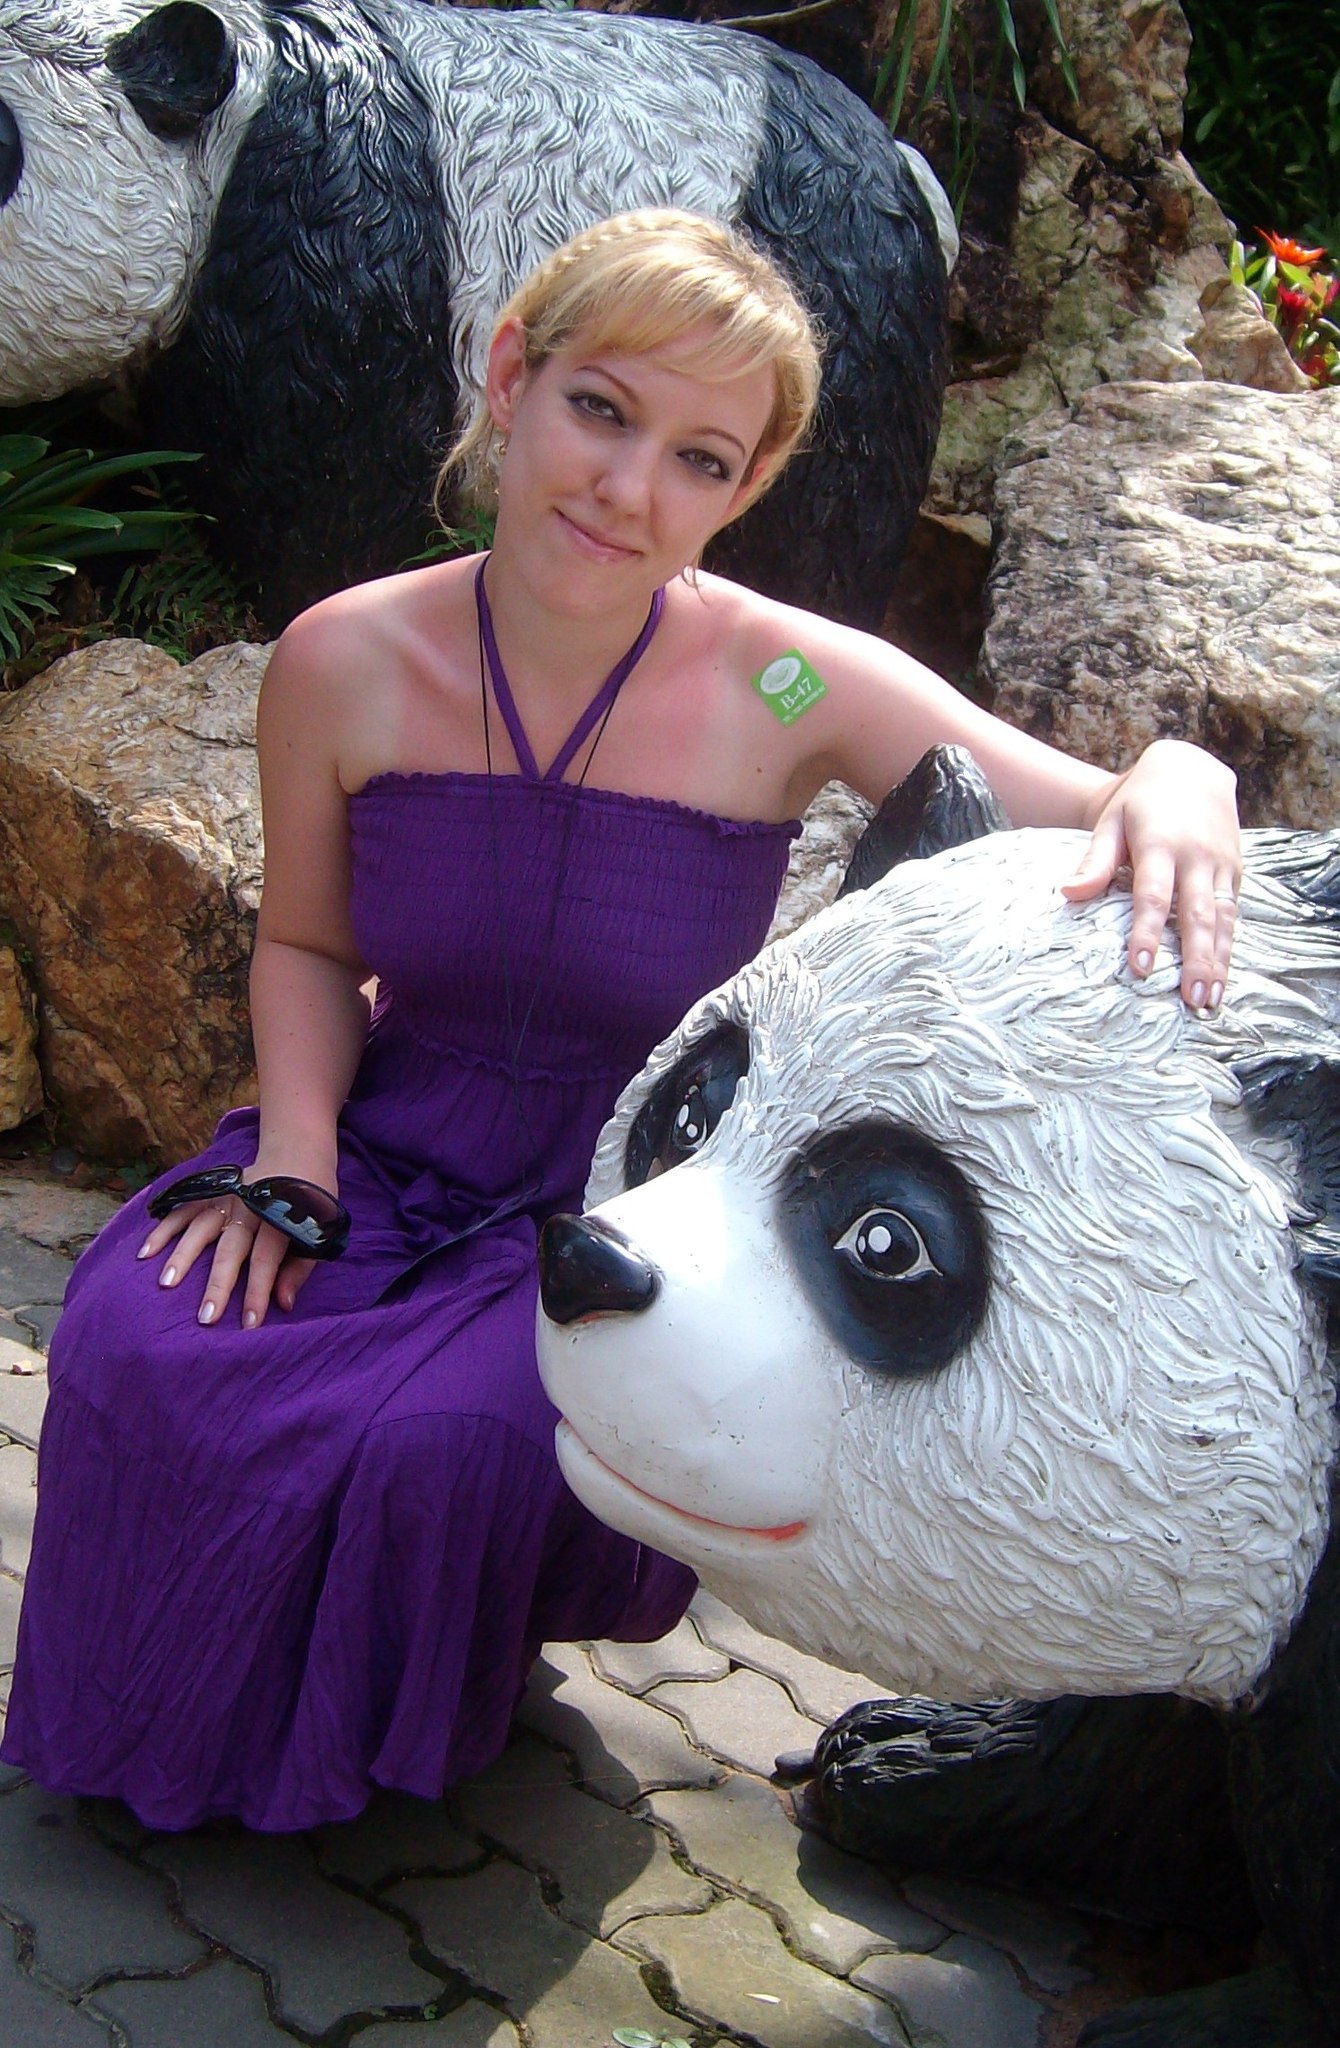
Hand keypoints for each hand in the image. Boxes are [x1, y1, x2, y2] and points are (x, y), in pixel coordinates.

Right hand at [137, 1167, 322, 1329]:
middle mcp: (248, 1207)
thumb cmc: (309, 1206)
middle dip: (218, 1284)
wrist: (297, 1155)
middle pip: (230, 1249)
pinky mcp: (211, 1192)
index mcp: (278, 1219)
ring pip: (200, 1228)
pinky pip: (183, 1210)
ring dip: (183, 1255)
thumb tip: (283, 1303)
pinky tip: (146, 1252)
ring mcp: (226, 1198)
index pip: (266, 1260)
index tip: (249, 1324)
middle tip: (205, 1317)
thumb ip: (299, 1269)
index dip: (258, 1292)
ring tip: (166, 1283)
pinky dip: (164, 1229)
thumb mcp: (317, 1233)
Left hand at [1061, 739, 1240, 1009]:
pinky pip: (1233, 914)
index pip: (1154, 896)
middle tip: (1191, 1000)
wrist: (1191, 771)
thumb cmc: (1140, 803)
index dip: (1147, 933)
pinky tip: (1222, 979)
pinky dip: (1229, 947)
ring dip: (1218, 962)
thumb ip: (1096, 860)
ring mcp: (1221, 865)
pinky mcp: (1236, 872)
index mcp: (1161, 844)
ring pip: (1222, 920)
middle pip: (1197, 915)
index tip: (1141, 968)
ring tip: (1210, 1002)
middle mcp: (1197, 857)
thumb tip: (1069, 893)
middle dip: (1196, 959)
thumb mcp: (1112, 822)